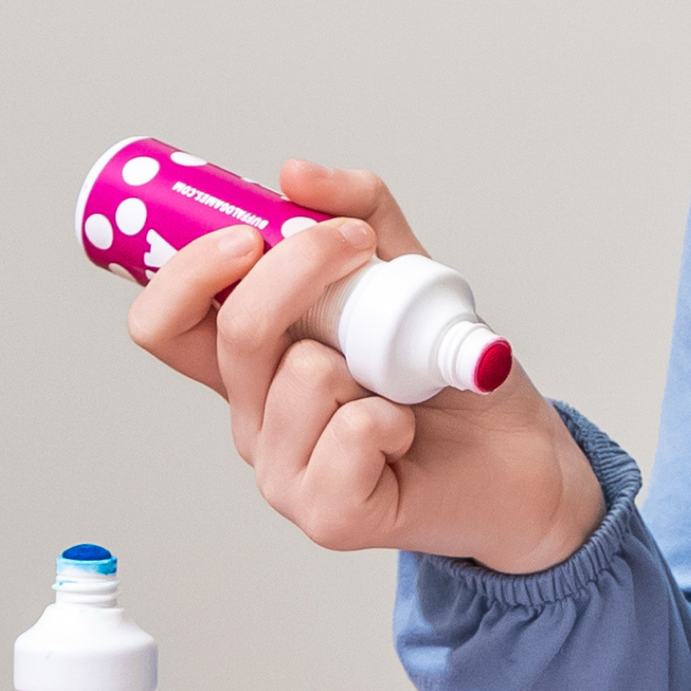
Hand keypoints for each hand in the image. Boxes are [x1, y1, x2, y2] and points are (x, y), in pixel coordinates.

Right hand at [124, 158, 604, 575]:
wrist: (525, 461)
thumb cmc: (452, 382)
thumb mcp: (409, 276)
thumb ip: (361, 215)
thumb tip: (295, 174)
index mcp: (255, 366)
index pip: (165, 324)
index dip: (185, 271)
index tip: (247, 234)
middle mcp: (256, 418)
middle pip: (231, 332)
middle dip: (299, 269)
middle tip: (359, 247)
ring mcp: (285, 473)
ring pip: (301, 376)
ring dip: (367, 359)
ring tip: (398, 383)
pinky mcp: (329, 515)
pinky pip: (351, 433)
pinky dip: (395, 417)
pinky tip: (407, 432)